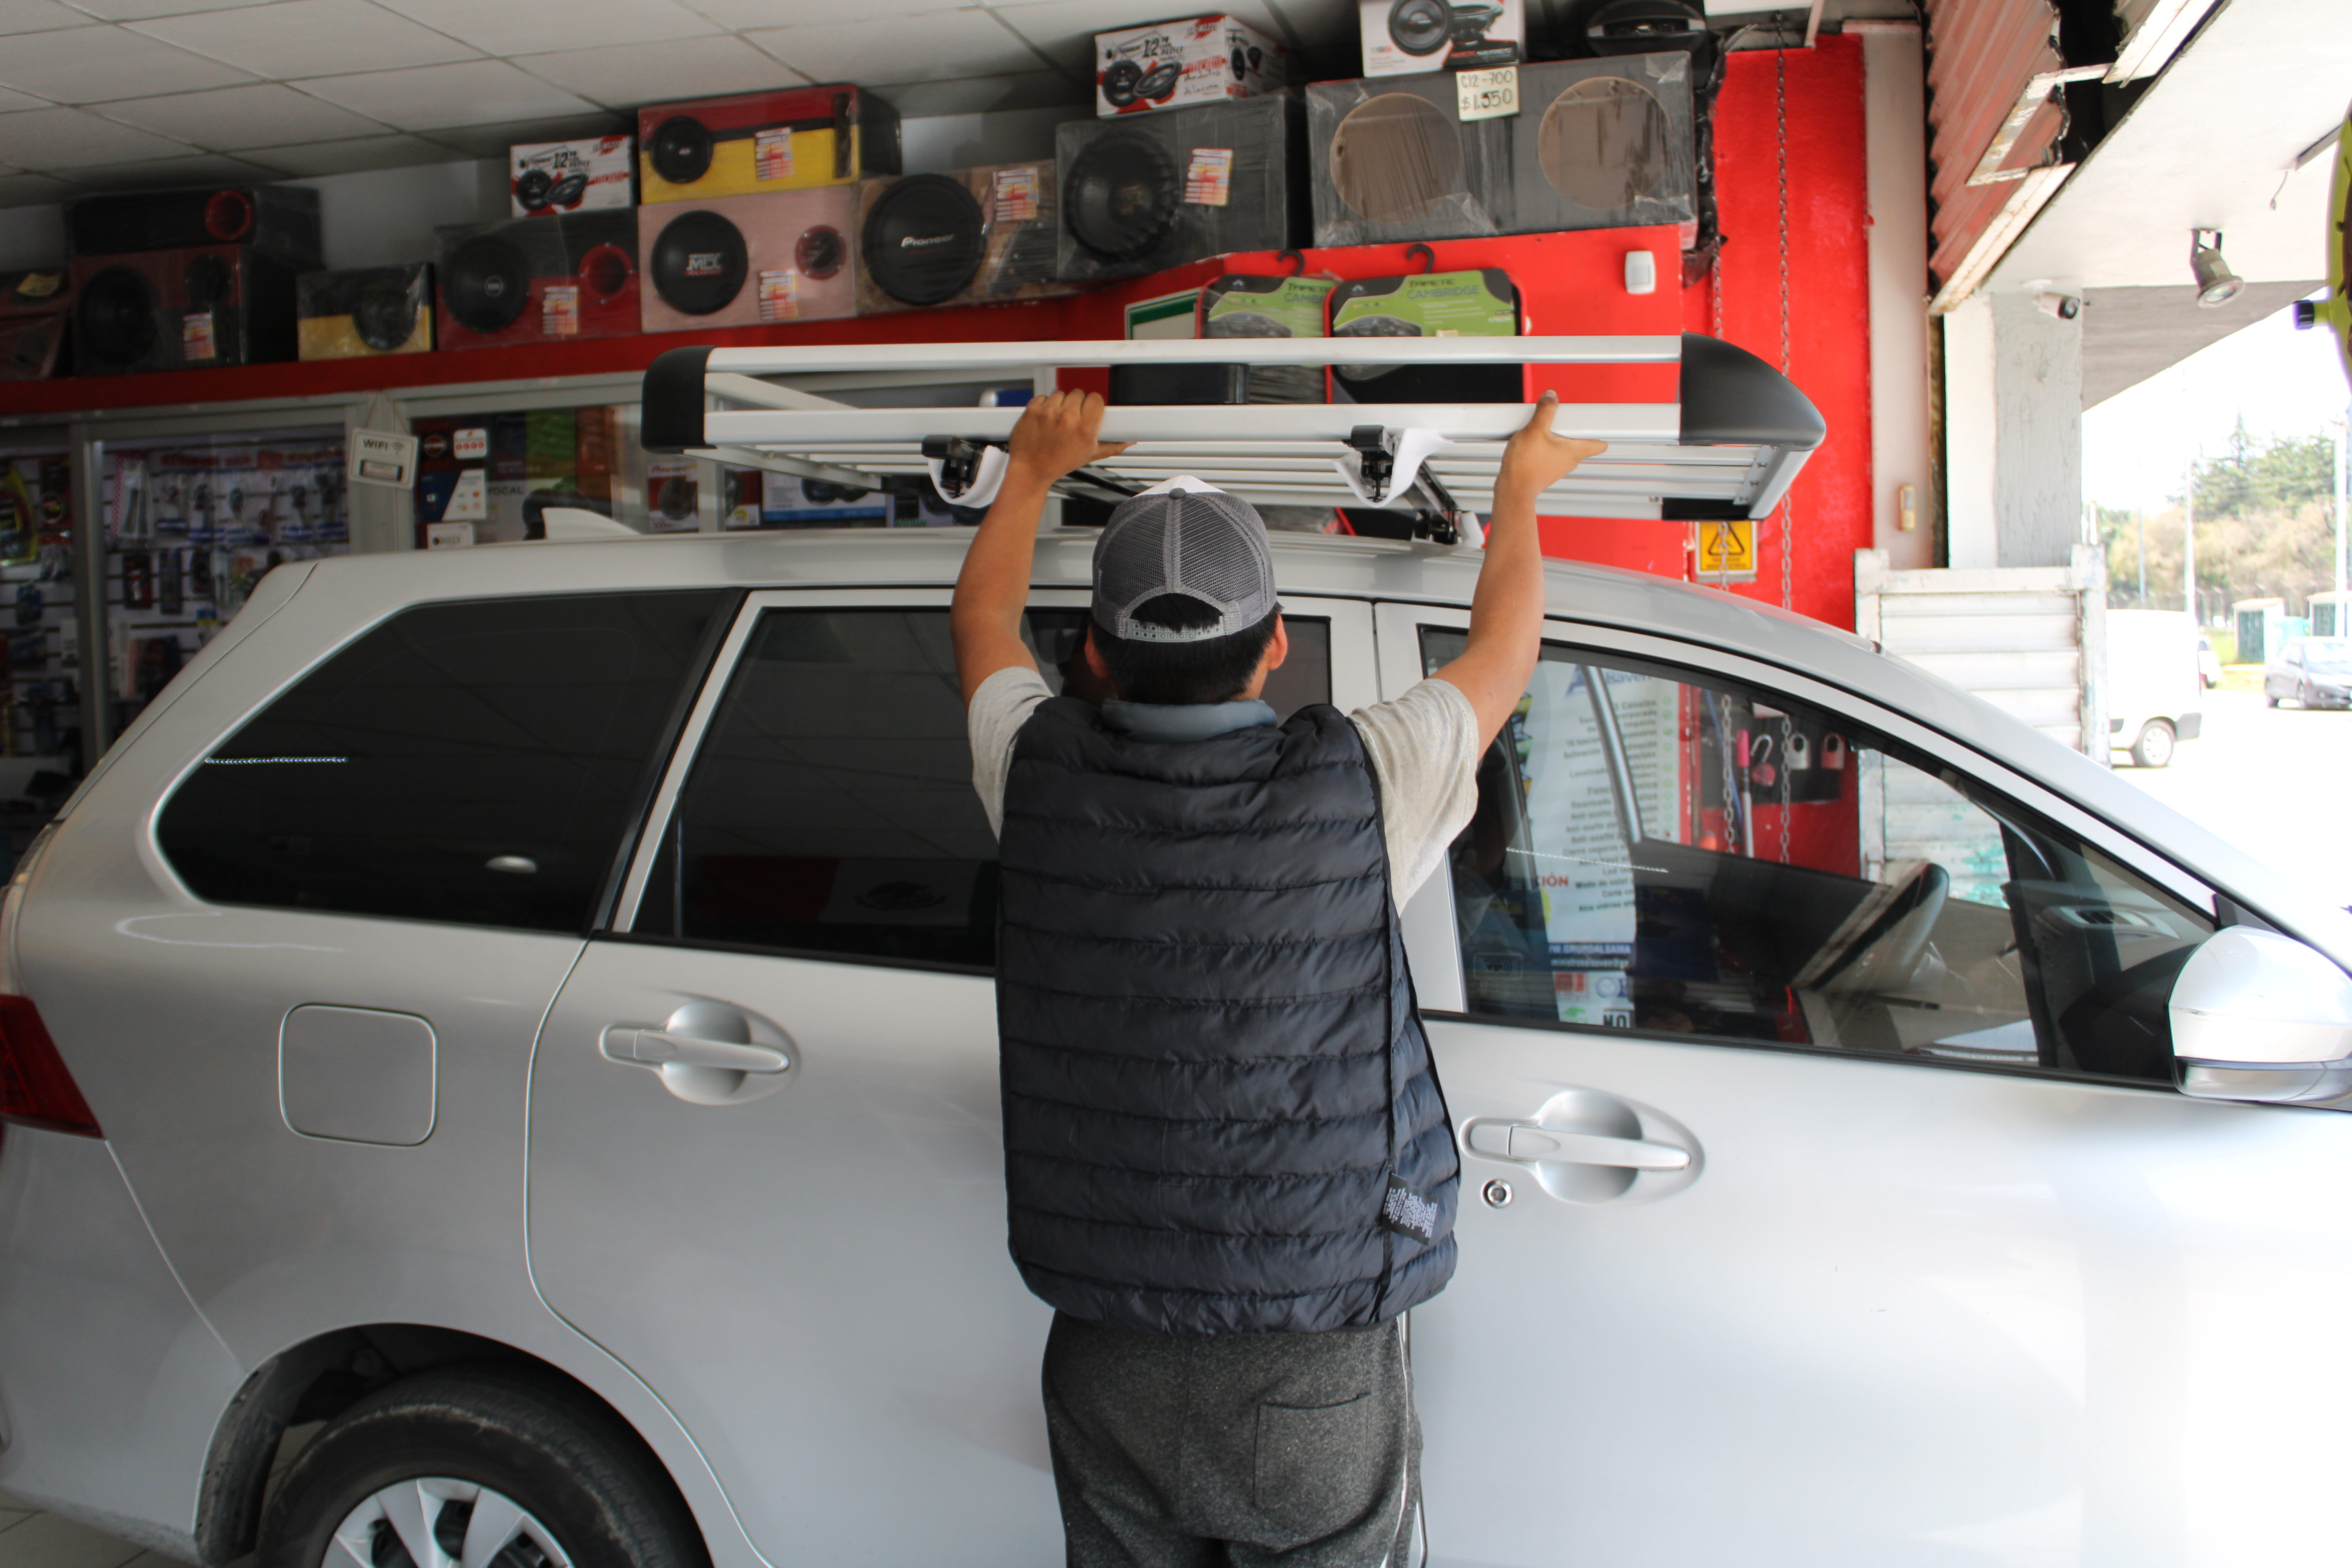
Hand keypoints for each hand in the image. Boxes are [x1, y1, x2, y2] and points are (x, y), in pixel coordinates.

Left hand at [1005, 390, 1130, 485]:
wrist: (1031, 470)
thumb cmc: (1058, 464)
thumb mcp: (1089, 456)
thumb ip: (1112, 446)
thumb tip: (1129, 442)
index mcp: (1084, 429)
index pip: (1095, 399)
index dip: (1092, 404)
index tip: (1088, 409)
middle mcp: (1067, 418)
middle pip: (1078, 393)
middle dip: (1076, 404)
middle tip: (1071, 418)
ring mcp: (1048, 412)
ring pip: (1060, 393)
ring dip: (1059, 403)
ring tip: (1056, 419)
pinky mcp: (1033, 410)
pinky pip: (1043, 396)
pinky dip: (1043, 405)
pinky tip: (1044, 418)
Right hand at [1495, 392, 1606, 504]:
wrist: (1512, 488)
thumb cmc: (1526, 466)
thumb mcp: (1535, 430)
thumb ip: (1545, 410)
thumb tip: (1551, 396)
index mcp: (1576, 451)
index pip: (1601, 444)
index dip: (1600, 431)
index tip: (1595, 421)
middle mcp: (1570, 460)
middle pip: (1580, 441)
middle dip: (1571, 428)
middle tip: (1560, 420)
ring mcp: (1558, 466)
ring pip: (1564, 446)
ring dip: (1556, 437)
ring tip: (1542, 430)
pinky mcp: (1546, 468)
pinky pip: (1551, 452)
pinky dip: (1545, 445)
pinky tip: (1532, 441)